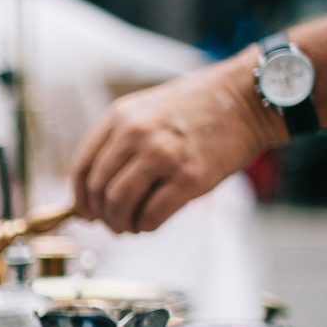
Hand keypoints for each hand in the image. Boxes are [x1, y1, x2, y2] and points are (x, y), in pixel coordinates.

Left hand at [71, 52, 287, 233]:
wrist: (247, 99)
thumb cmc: (197, 108)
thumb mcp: (146, 110)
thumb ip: (118, 143)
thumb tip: (91, 193)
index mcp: (120, 117)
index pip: (82, 168)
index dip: (79, 198)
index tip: (85, 212)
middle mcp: (136, 135)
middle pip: (98, 190)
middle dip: (101, 215)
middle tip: (111, 223)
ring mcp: (163, 156)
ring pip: (119, 205)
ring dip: (120, 224)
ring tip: (129, 226)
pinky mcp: (189, 178)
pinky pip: (151, 215)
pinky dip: (145, 227)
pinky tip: (149, 224)